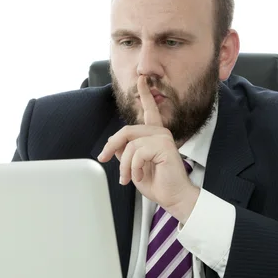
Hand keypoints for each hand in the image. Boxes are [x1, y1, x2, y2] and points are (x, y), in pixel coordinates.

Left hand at [97, 75, 198, 222]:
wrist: (173, 198)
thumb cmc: (157, 183)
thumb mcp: (133, 166)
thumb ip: (125, 152)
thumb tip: (114, 146)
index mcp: (154, 134)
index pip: (149, 110)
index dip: (145, 94)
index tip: (142, 78)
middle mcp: (160, 132)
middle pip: (126, 131)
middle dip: (111, 146)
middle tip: (104, 159)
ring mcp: (163, 138)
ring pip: (130, 145)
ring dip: (124, 165)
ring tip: (128, 178)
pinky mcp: (164, 146)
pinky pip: (137, 153)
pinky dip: (134, 168)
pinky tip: (140, 176)